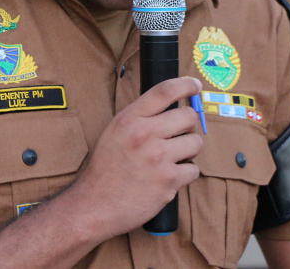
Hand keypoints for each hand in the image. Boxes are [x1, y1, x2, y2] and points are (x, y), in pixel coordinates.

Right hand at [63, 77, 203, 240]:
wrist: (94, 204)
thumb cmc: (104, 169)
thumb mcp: (114, 132)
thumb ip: (140, 119)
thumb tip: (172, 109)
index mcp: (129, 119)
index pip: (164, 91)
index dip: (185, 84)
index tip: (194, 86)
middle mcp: (144, 134)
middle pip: (188, 117)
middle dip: (189, 125)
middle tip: (180, 135)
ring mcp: (158, 158)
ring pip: (196, 143)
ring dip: (189, 151)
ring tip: (172, 158)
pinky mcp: (169, 181)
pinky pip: (193, 169)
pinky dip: (185, 174)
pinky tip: (169, 177)